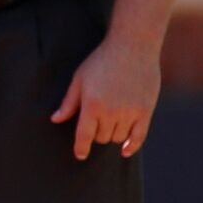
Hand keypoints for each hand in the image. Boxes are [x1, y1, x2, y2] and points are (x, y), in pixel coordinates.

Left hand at [51, 33, 160, 158]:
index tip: (80, 155)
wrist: (133, 47)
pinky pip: (139, 136)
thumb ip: (69, 102)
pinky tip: (126, 151)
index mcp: (92, 105)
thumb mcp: (79, 79)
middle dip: (96, 135)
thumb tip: (55, 119)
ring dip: (112, 135)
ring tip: (109, 124)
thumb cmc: (101, 60)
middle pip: (102, 137)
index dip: (80, 148)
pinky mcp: (146, 111)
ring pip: (118, 138)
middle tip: (95, 124)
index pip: (84, 135)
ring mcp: (130, 112)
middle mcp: (111, 112)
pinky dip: (132, 146)